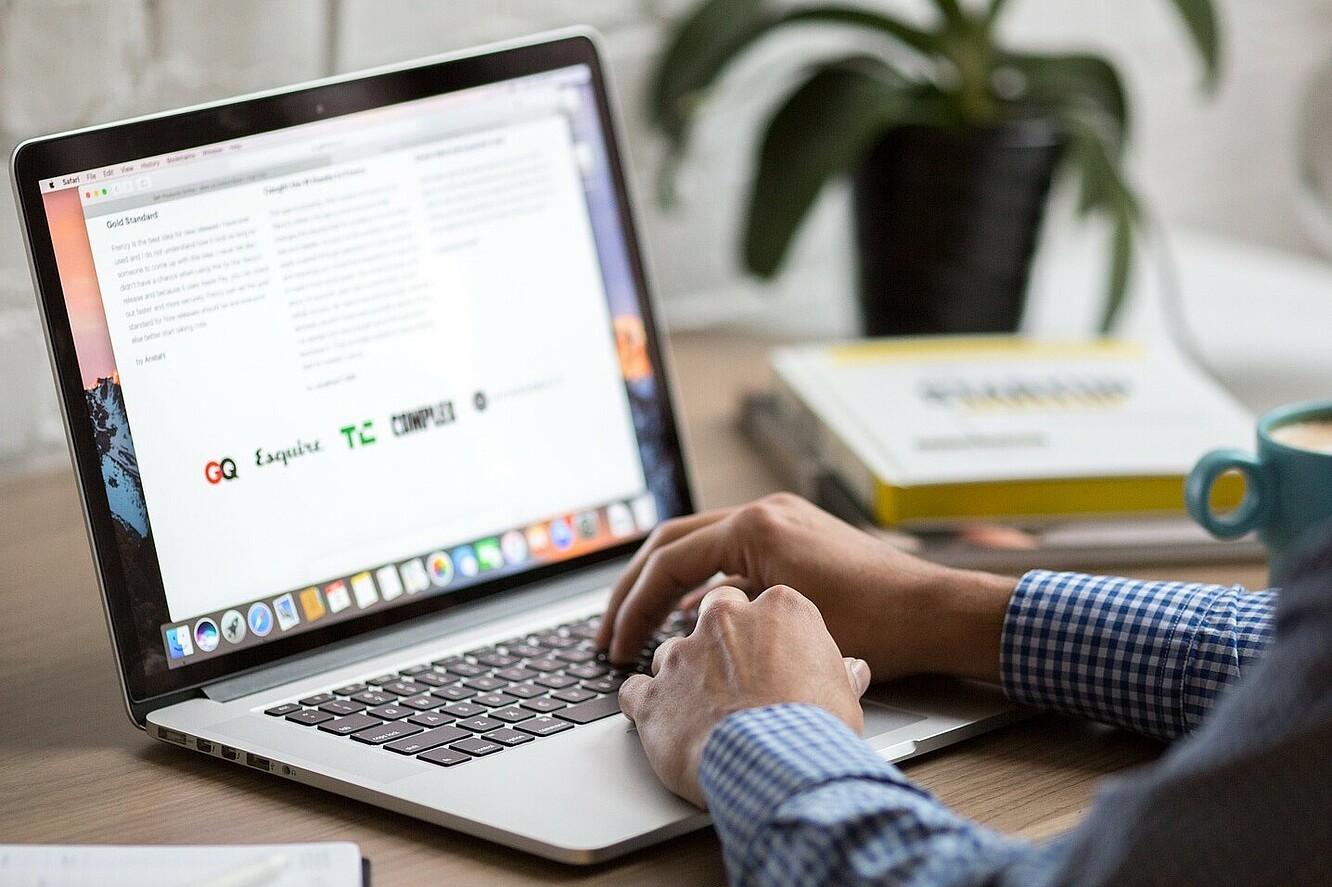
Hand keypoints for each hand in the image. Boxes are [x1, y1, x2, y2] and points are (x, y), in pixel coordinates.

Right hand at [598, 493, 1016, 682]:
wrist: (937, 613)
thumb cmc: (876, 625)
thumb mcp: (785, 625)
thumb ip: (724, 618)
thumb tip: (681, 629)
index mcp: (756, 526)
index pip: (668, 561)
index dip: (633, 607)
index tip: (615, 645)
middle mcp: (765, 513)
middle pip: (672, 543)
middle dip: (634, 590)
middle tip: (609, 633)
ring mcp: (782, 520)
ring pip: (699, 546)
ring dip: (665, 586)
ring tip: (640, 628)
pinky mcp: (796, 537)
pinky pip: (731, 555)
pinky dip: (704, 585)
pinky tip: (693, 621)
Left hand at [619, 584, 871, 807]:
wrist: (775, 765)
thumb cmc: (814, 729)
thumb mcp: (844, 695)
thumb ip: (839, 672)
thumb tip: (852, 671)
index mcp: (778, 609)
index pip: (764, 604)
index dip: (766, 634)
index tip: (770, 655)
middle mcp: (724, 620)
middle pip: (713, 614)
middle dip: (719, 640)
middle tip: (733, 675)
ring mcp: (683, 655)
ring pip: (671, 652)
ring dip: (682, 677)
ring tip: (702, 712)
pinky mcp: (652, 694)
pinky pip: (635, 691)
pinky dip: (644, 705)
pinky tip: (661, 724)